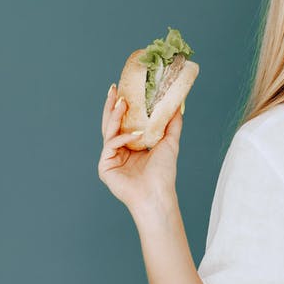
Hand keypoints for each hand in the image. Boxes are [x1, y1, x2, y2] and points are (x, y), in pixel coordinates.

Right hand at [97, 83, 183, 210]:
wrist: (158, 195)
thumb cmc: (163, 174)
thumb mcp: (170, 142)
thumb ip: (172, 123)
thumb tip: (178, 104)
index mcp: (131, 146)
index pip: (124, 122)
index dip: (123, 106)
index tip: (125, 88)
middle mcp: (119, 151)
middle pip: (111, 123)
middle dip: (112, 105)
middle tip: (114, 88)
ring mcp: (110, 159)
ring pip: (108, 131)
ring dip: (114, 115)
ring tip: (122, 101)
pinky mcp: (105, 167)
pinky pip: (110, 145)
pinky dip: (122, 138)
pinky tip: (135, 135)